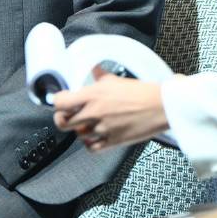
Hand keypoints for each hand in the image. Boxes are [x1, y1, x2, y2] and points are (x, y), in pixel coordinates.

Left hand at [52, 67, 171, 151]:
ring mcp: (102, 129)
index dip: (57, 103)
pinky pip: (91, 148)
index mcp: (92, 95)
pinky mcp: (112, 141)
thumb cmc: (140, 92)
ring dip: (80, 130)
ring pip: (77, 135)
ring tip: (87, 125)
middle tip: (67, 116)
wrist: (159, 106)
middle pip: (62, 122)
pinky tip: (94, 137)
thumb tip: (93, 69)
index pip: (60, 102)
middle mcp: (93, 113)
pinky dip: (90, 144)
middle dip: (63, 119)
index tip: (60, 102)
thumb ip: (99, 76)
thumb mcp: (115, 80)